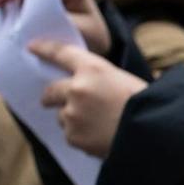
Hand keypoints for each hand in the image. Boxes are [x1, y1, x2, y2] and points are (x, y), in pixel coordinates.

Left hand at [32, 41, 144, 155]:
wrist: (152, 134)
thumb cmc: (146, 104)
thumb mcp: (124, 80)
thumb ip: (100, 80)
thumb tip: (87, 87)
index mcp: (93, 69)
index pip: (61, 53)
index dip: (44, 49)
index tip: (31, 47)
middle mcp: (77, 89)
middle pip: (51, 90)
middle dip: (50, 96)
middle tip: (50, 100)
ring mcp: (73, 114)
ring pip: (62, 116)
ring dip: (72, 119)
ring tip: (97, 125)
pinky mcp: (73, 136)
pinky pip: (71, 135)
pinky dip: (81, 137)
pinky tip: (100, 137)